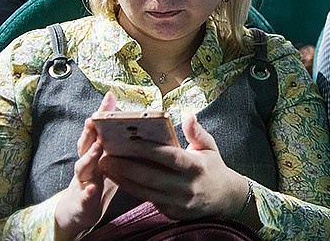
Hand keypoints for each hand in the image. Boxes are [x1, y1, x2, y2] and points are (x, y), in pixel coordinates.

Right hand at [54, 92, 119, 240]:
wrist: (78, 211)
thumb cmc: (98, 180)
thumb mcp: (108, 159)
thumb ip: (116, 140)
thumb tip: (132, 118)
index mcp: (94, 152)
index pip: (96, 130)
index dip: (100, 114)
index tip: (109, 97)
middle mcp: (86, 164)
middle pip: (85, 145)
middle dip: (88, 132)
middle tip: (93, 119)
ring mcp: (82, 182)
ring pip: (82, 168)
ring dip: (88, 158)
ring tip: (97, 149)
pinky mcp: (83, 202)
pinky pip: (84, 197)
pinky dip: (87, 192)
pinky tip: (92, 189)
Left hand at [98, 113, 249, 220]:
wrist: (224, 198)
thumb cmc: (213, 168)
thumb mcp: (210, 147)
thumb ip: (197, 132)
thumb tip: (189, 116)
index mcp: (196, 167)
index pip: (169, 157)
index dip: (148, 149)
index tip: (128, 140)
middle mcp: (186, 186)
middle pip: (151, 176)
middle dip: (126, 166)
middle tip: (105, 156)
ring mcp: (178, 202)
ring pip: (144, 191)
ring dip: (123, 179)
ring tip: (106, 167)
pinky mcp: (171, 212)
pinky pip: (147, 199)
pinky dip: (131, 189)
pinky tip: (119, 179)